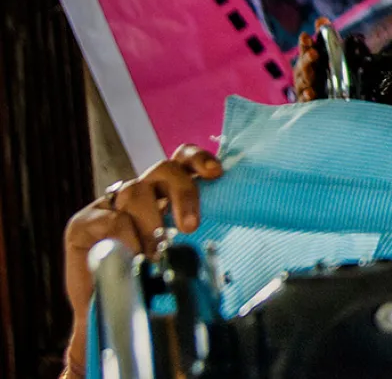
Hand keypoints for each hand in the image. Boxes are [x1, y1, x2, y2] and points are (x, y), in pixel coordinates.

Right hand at [62, 145, 222, 376]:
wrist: (106, 313)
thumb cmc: (152, 285)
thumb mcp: (182, 262)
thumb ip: (197, 246)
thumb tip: (225, 249)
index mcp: (166, 195)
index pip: (181, 162)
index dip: (197, 160)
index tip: (215, 172)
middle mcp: (140, 194)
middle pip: (165, 170)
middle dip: (183, 194)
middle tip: (191, 227)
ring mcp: (110, 206)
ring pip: (136, 192)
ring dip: (152, 223)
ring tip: (156, 255)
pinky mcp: (84, 222)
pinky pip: (111, 219)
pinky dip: (126, 238)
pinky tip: (131, 256)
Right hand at [291, 18, 332, 101]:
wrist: (332, 100)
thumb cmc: (325, 73)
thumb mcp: (330, 54)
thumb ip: (326, 36)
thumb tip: (322, 19)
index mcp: (309, 60)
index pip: (305, 49)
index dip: (305, 43)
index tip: (306, 36)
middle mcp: (304, 73)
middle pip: (303, 65)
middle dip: (307, 59)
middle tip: (313, 53)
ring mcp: (304, 88)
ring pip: (303, 82)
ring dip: (307, 77)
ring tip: (311, 72)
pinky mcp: (307, 103)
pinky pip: (304, 100)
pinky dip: (307, 97)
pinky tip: (311, 94)